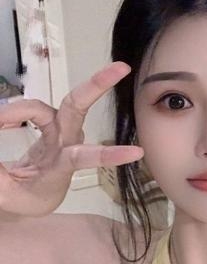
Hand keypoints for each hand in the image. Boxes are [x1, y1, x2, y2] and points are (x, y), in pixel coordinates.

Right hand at [0, 62, 143, 216]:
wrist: (27, 197)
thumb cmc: (22, 197)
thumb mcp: (4, 193)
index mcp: (60, 169)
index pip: (84, 158)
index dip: (108, 155)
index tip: (137, 152)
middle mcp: (65, 145)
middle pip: (78, 108)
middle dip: (98, 85)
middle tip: (122, 66)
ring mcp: (59, 132)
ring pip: (46, 106)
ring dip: (20, 108)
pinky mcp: (50, 125)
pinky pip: (33, 110)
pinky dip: (14, 111)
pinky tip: (2, 120)